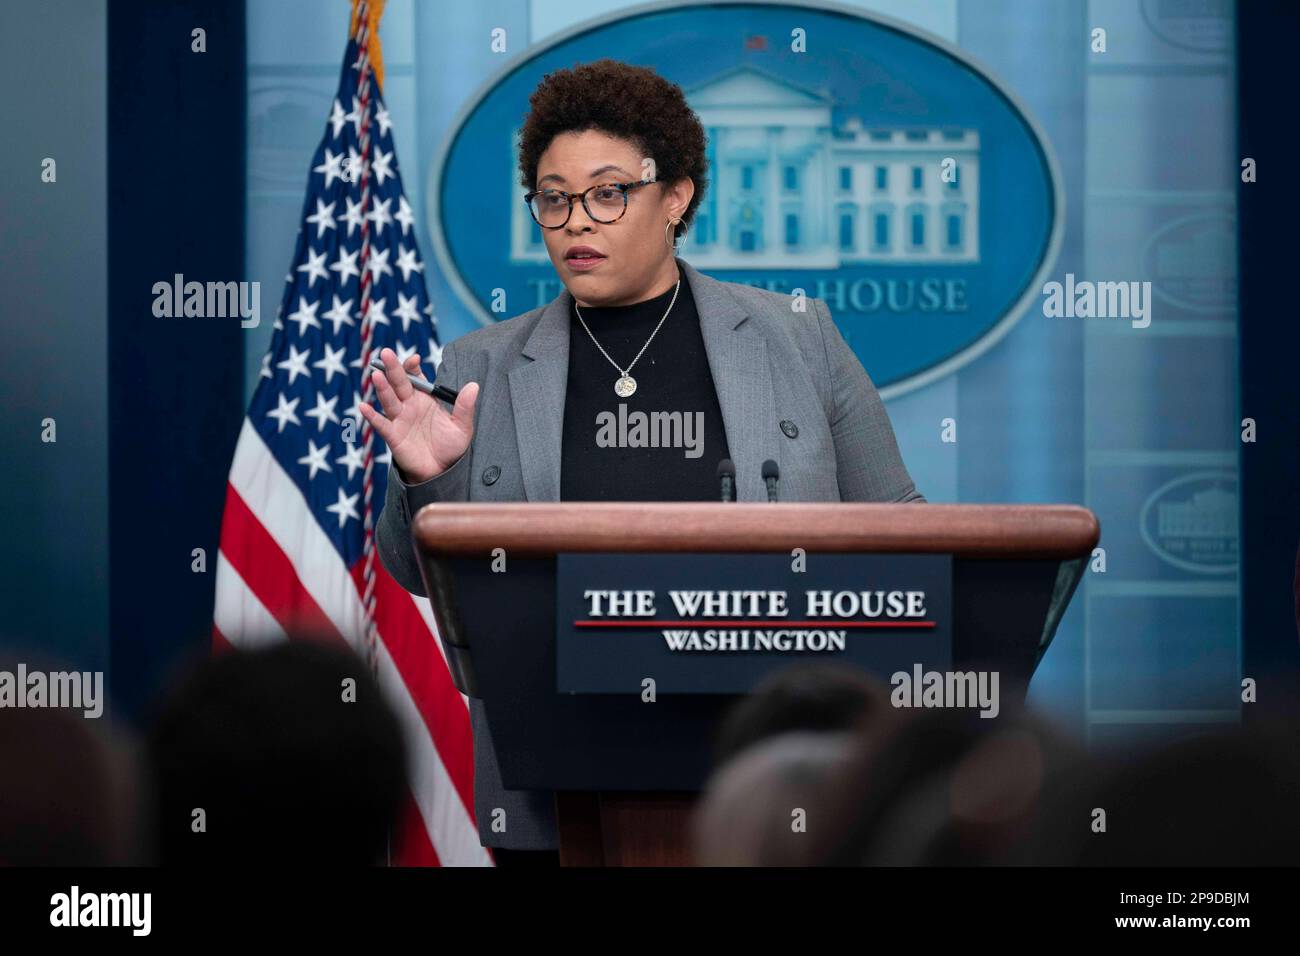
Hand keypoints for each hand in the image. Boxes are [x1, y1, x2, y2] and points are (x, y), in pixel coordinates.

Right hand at [357, 347, 478, 483]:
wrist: (442, 471)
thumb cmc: (451, 447)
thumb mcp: (462, 426)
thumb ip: (465, 407)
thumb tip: (474, 385)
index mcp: (425, 399)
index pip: (415, 377)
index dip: (412, 367)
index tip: (415, 359)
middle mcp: (409, 406)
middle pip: (399, 383)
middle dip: (393, 368)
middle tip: (386, 353)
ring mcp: (400, 420)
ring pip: (389, 400)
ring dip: (382, 388)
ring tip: (376, 374)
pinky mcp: (393, 436)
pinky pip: (381, 425)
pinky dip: (372, 417)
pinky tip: (363, 407)